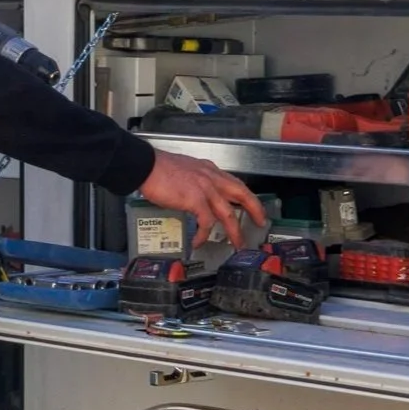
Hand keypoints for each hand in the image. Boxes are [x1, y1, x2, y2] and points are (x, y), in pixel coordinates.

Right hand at [138, 151, 267, 248]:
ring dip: (234, 231)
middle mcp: (211, 178)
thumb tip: (196, 196)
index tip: (253, 205)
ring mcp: (205, 188)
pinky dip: (203, 234)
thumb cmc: (160, 168)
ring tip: (237, 244)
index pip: (235, 182)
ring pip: (228, 213)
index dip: (247, 195)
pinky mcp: (195, 199)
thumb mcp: (187, 170)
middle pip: (241, 193)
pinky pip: (205, 222)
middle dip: (254, 208)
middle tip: (261, 221)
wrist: (146, 165)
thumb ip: (196, 182)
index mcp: (210, 170)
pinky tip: (199, 241)